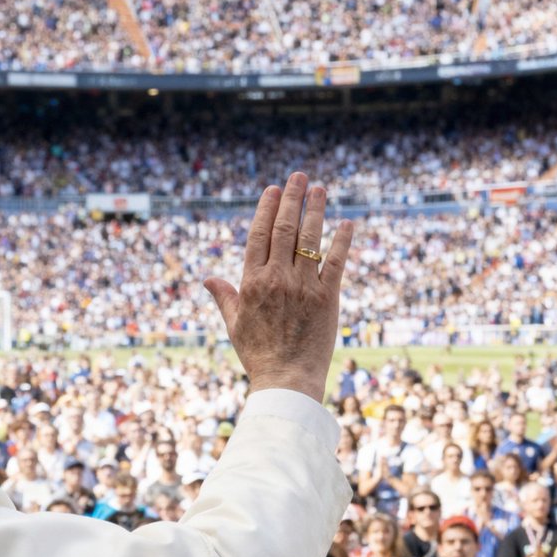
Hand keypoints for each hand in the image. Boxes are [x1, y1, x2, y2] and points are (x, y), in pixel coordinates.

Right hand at [205, 173, 354, 402]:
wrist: (287, 380)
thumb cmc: (258, 354)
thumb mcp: (235, 324)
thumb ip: (225, 297)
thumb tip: (209, 280)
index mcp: (252, 282)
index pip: (259, 235)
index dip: (267, 209)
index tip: (274, 190)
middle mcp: (277, 279)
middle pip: (285, 229)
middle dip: (292, 199)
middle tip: (299, 177)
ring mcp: (304, 286)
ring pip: (310, 239)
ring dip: (316, 210)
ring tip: (320, 189)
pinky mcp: (328, 297)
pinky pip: (337, 262)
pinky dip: (342, 241)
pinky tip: (346, 224)